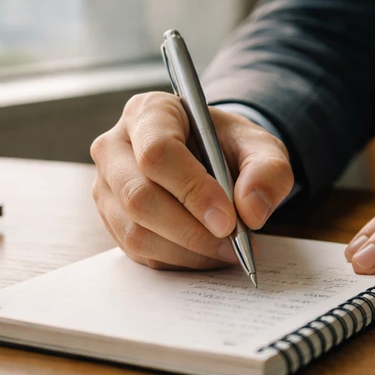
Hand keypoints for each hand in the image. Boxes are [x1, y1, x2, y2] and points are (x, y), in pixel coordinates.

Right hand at [91, 92, 293, 268]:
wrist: (208, 158)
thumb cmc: (226, 146)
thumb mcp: (259, 146)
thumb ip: (268, 170)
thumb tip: (252, 211)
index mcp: (148, 113)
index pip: (157, 153)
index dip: (192, 190)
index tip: (228, 219)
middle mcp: (115, 147)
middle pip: (138, 197)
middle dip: (191, 229)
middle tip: (233, 242)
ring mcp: (107, 186)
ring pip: (136, 232)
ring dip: (187, 251)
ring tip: (227, 250)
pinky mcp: (111, 220)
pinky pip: (139, 252)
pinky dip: (178, 261)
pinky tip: (207, 252)